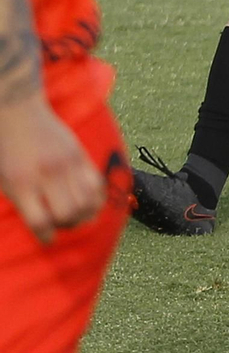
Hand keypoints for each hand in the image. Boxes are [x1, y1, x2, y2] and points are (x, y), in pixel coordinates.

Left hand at [0, 95, 105, 243]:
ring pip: (86, 201)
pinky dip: (96, 197)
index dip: (47, 236)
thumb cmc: (6, 151)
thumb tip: (44, 225)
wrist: (18, 113)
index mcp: (22, 184)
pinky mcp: (80, 155)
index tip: (49, 239)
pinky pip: (96, 183)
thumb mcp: (5, 180)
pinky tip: (88, 200)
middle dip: (67, 225)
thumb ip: (24, 202)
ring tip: (76, 213)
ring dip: (84, 214)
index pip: (40, 221)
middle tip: (62, 223)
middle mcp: (47, 175)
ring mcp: (66, 164)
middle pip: (68, 213)